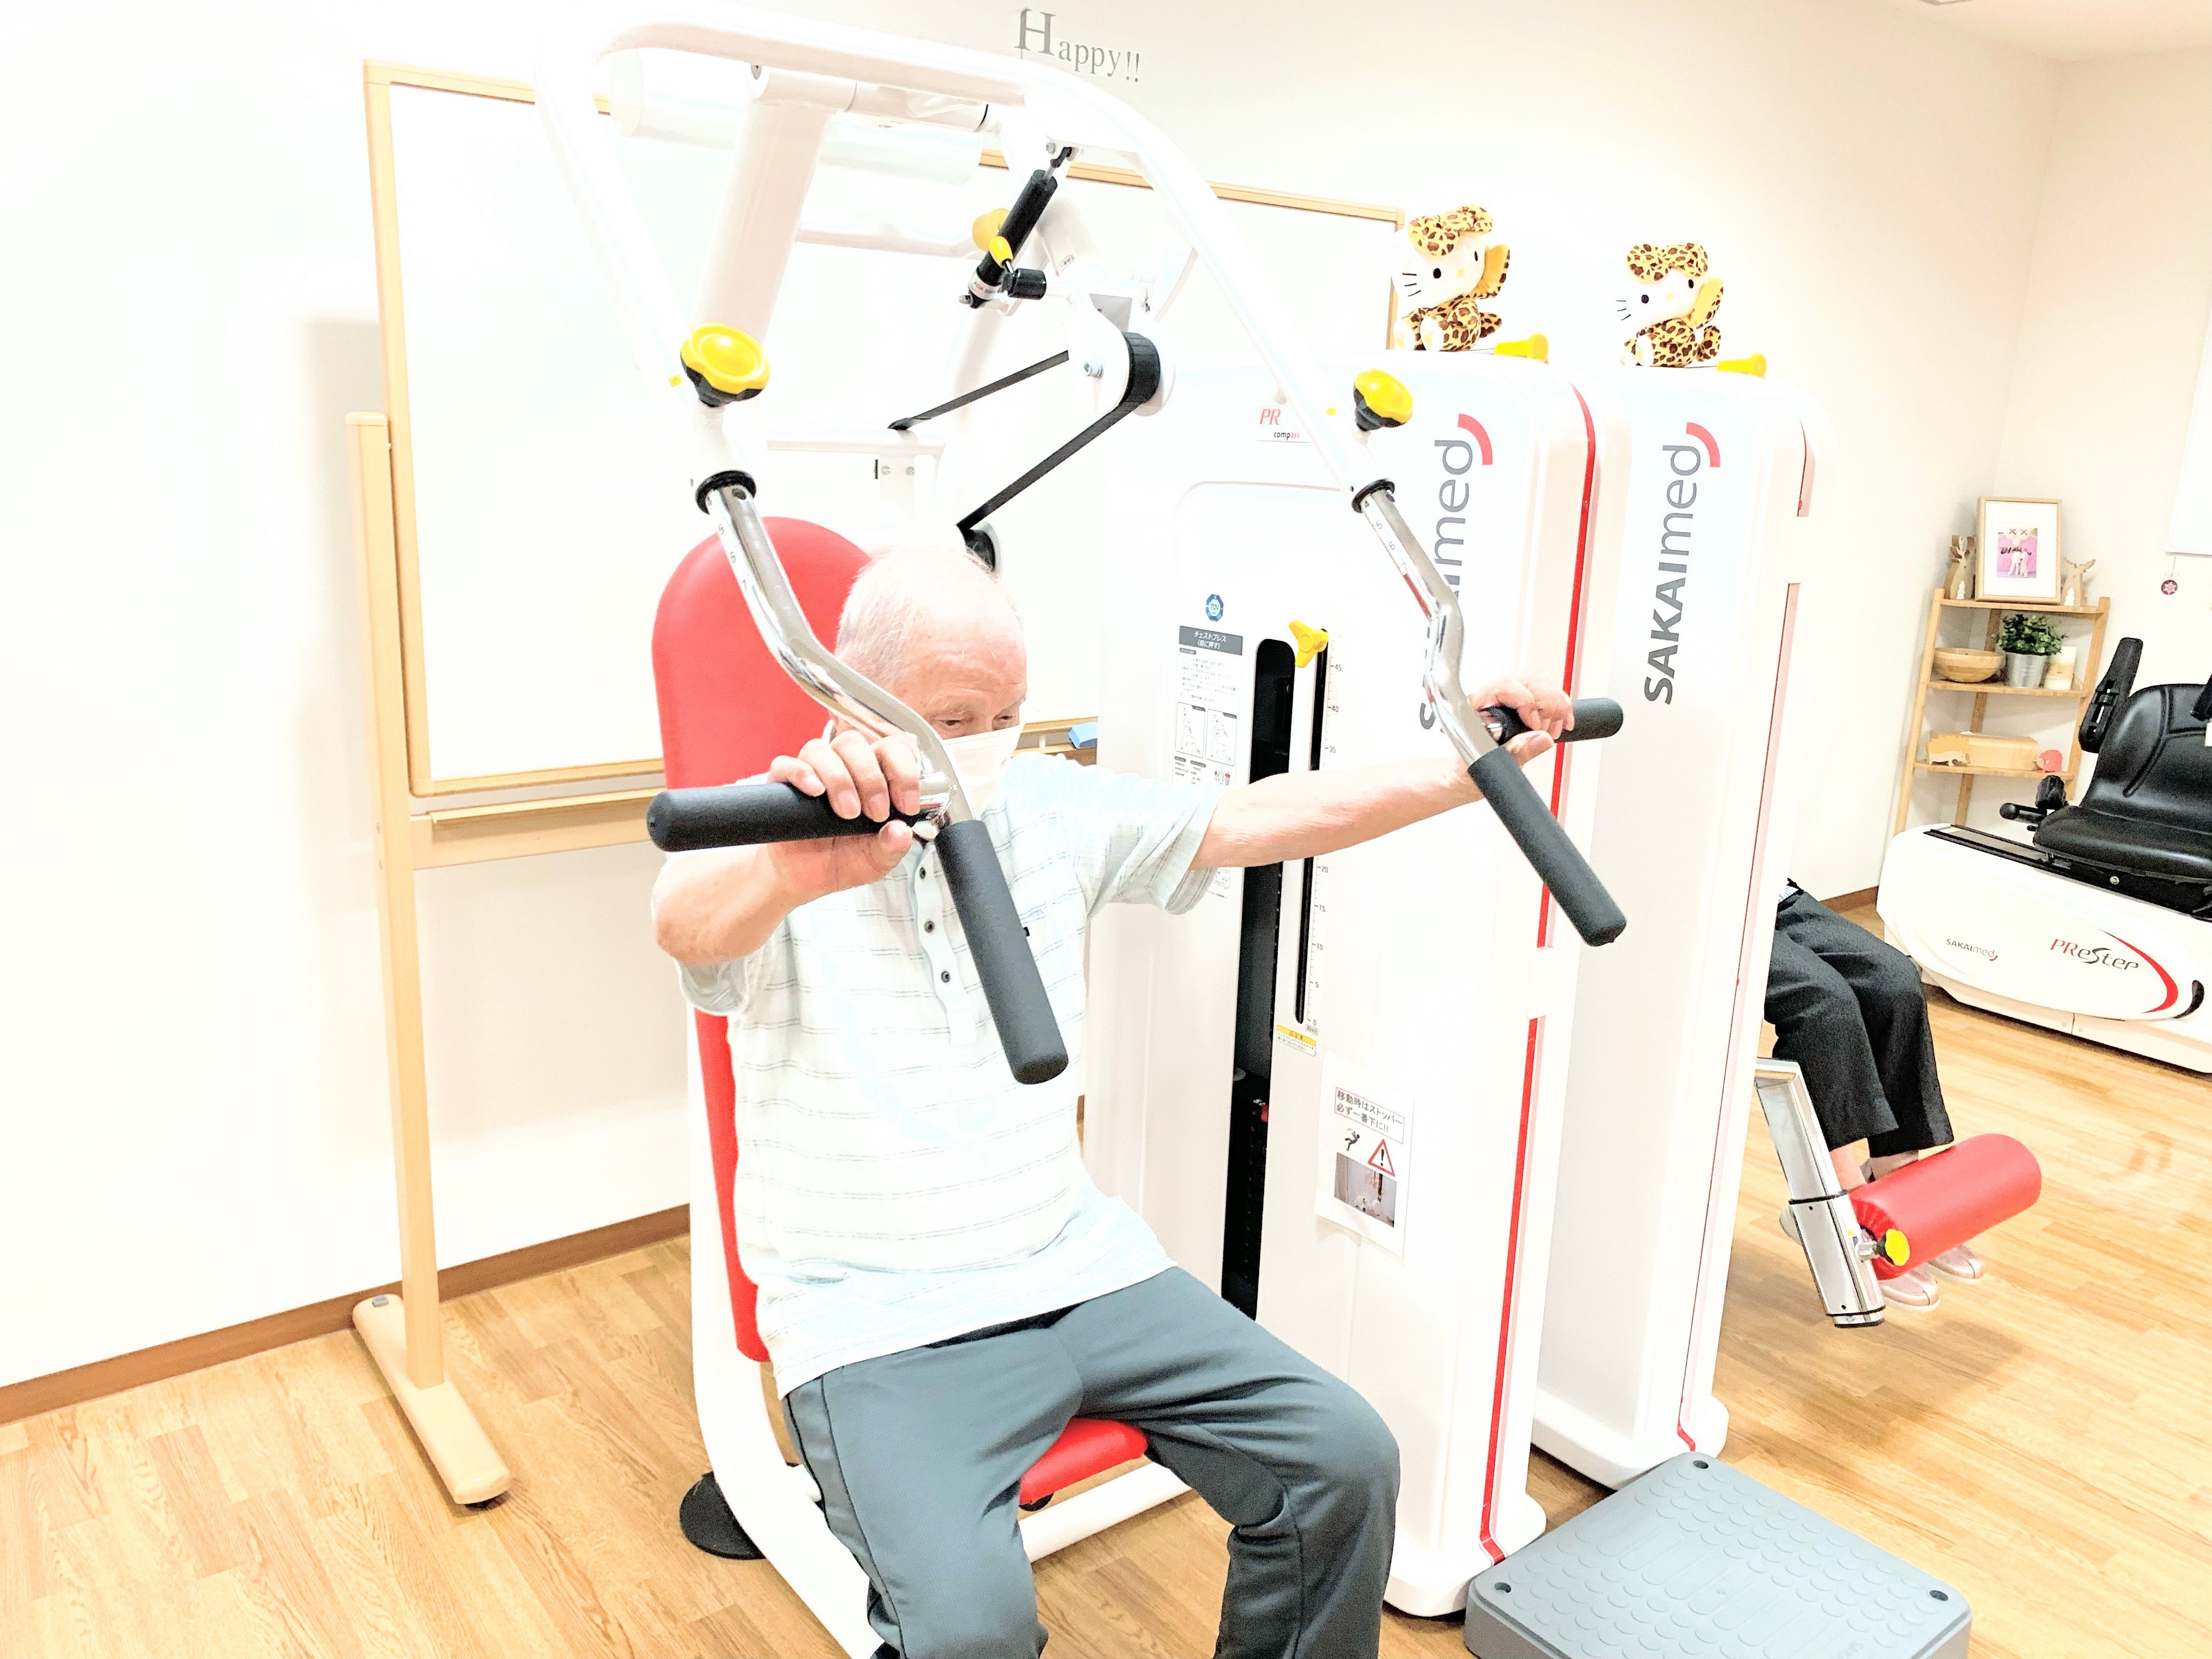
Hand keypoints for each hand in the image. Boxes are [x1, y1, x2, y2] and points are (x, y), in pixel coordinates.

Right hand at [763, 729, 922, 899]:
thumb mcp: (876, 860)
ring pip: (820, 750)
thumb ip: (892, 846)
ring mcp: (811, 774)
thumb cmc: (843, 860)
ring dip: (839, 778)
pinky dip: (801, 773)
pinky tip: (815, 791)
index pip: (890, 748)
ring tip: (848, 812)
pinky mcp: (782, 786)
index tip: (906, 805)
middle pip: (854, 743)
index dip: (904, 770)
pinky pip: (785, 765)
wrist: (805, 880)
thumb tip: (901, 831)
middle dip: (871, 778)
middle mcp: (841, 768)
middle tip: (876, 813)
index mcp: (871, 777)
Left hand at [1473, 673, 1571, 763]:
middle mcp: (1490, 696)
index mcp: (1474, 706)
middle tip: (1548, 728)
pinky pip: (1544, 690)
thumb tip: (1541, 738)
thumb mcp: (1489, 763)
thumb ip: (1515, 751)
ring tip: (1552, 729)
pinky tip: (1560, 723)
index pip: (1505, 686)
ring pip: (1538, 682)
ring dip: (1555, 704)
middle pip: (1527, 679)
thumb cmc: (1466, 766)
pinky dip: (1559, 705)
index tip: (1535, 725)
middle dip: (1547, 702)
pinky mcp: (1520, 703)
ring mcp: (1506, 698)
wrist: (1464, 773)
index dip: (1527, 702)